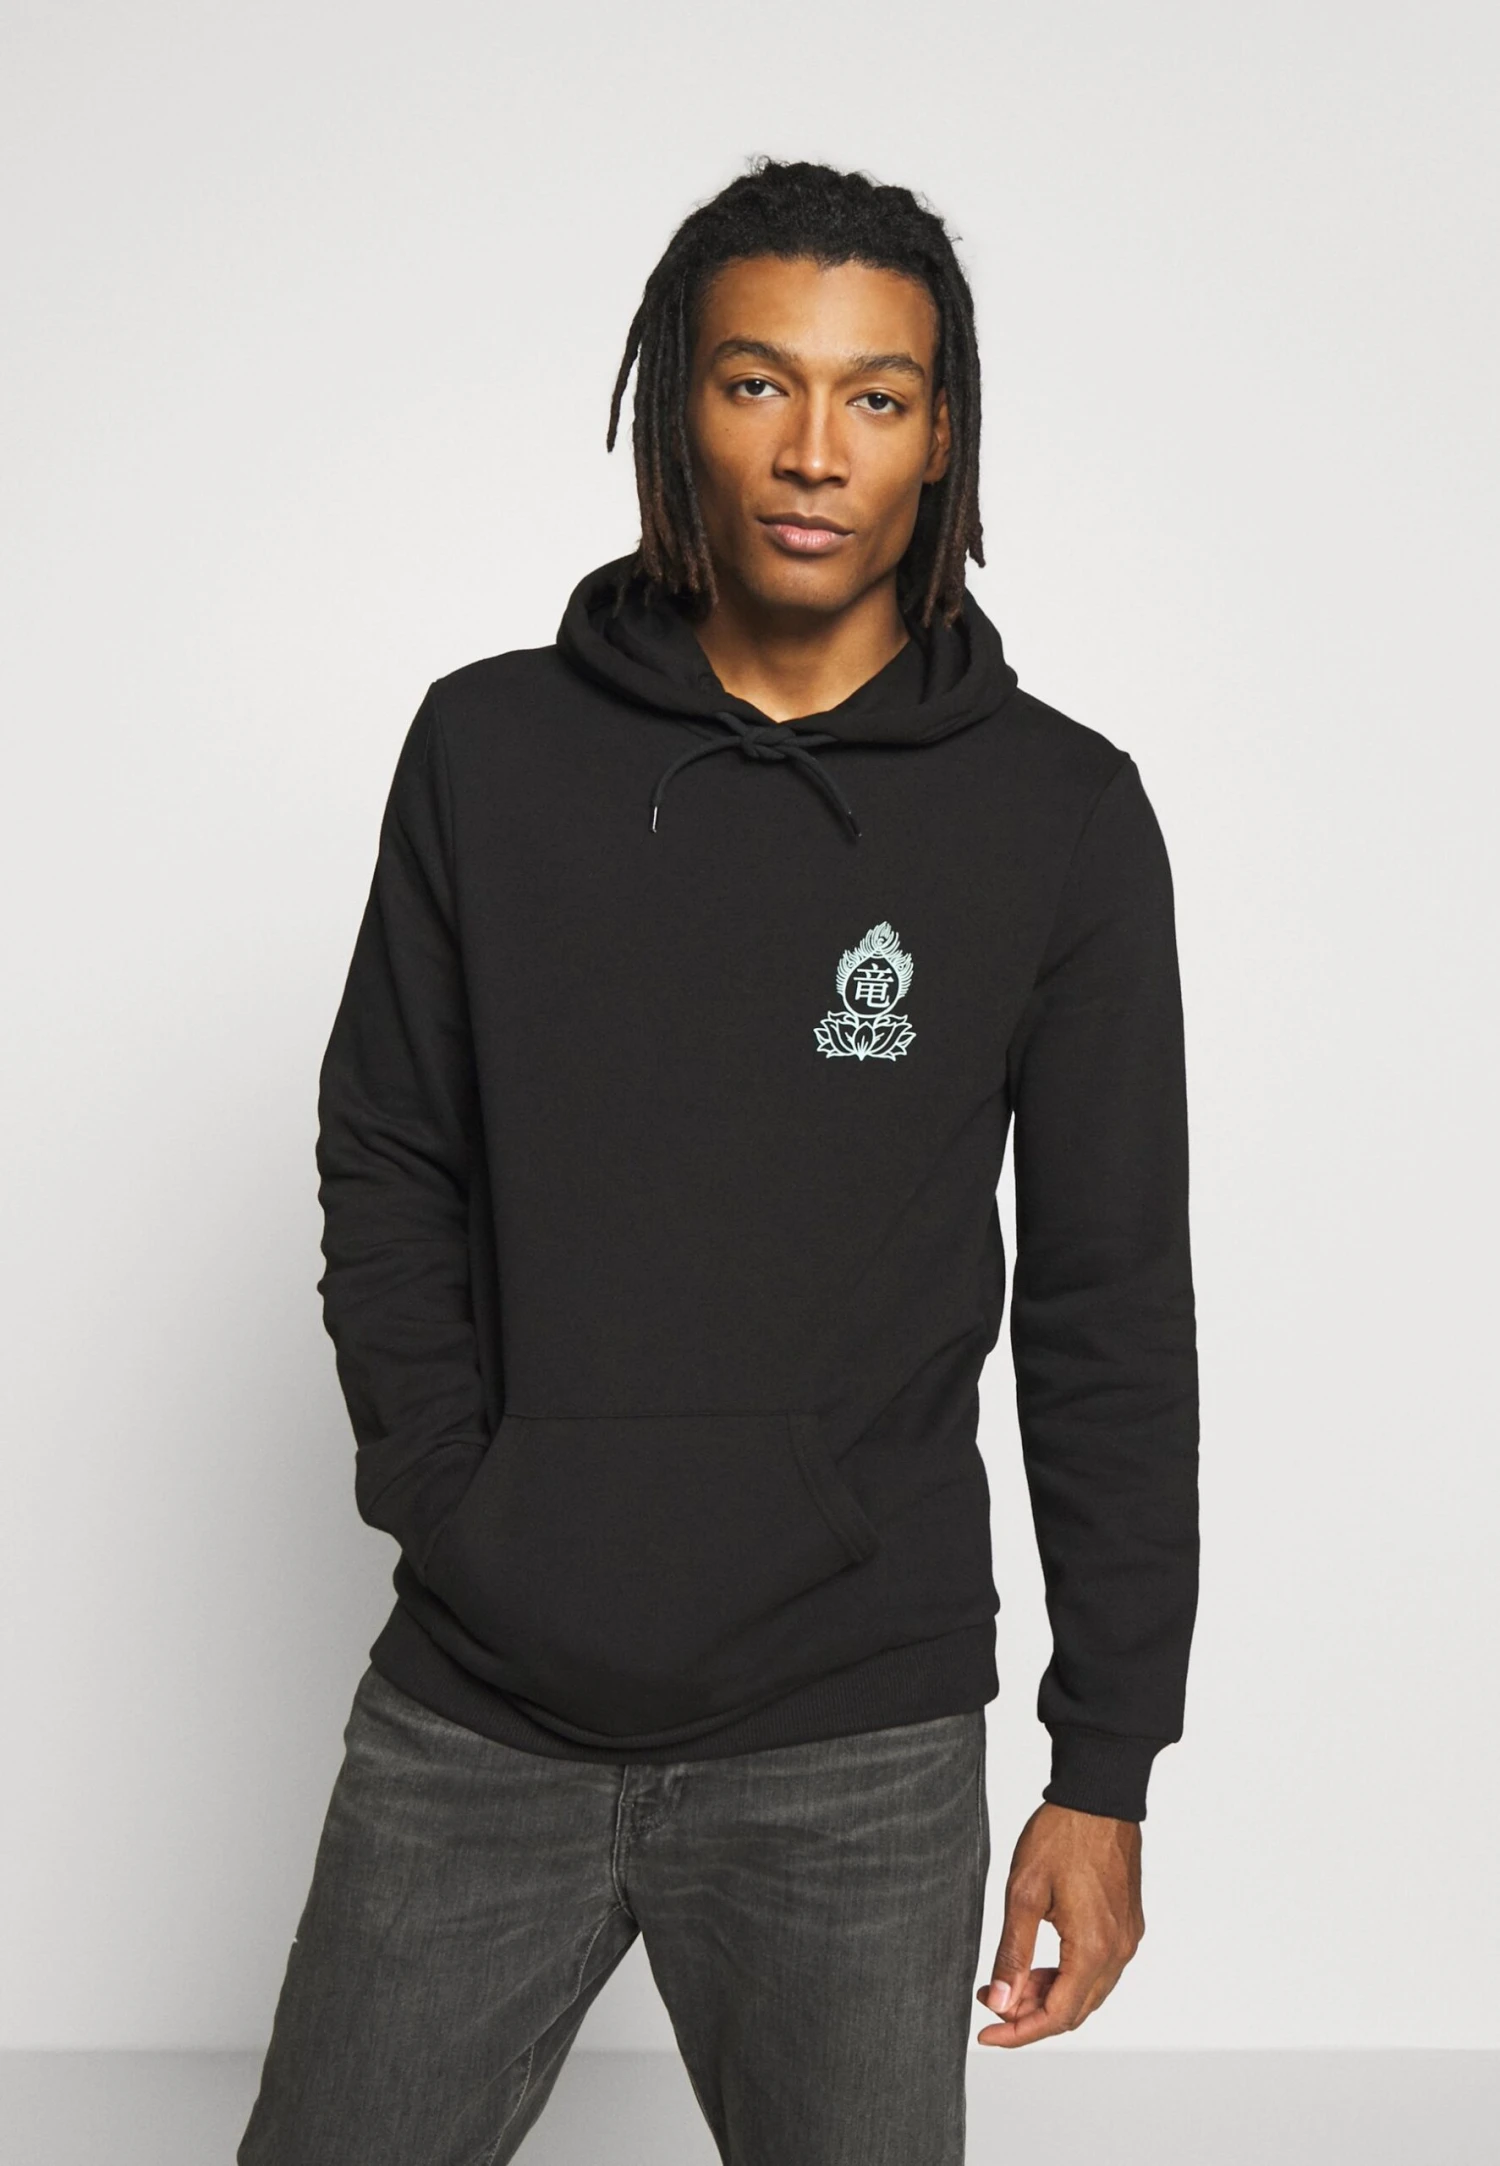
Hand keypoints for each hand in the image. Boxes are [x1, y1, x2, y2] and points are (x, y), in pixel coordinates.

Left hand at [975, 1801, 1143, 2045]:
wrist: (1098, 1796)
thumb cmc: (1061, 1835)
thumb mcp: (1024, 1894)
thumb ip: (1013, 1954)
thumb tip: (1000, 2001)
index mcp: (1094, 1948)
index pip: (1057, 2015)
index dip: (1019, 2031)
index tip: (987, 2033)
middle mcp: (1119, 1951)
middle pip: (1075, 2010)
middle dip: (1031, 2014)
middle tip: (992, 1999)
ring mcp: (1128, 1938)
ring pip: (1088, 1992)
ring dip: (1050, 1995)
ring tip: (1012, 1980)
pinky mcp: (1128, 1924)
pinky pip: (1100, 1969)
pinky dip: (1069, 1976)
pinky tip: (1043, 1963)